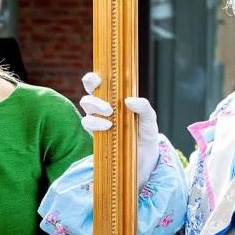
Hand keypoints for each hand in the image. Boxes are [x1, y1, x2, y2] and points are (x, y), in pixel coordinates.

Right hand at [78, 73, 159, 189]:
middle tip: (109, 107)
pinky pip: (87, 123)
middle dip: (94, 96)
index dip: (93, 78)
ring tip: (110, 119)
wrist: (144, 156)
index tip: (98, 79)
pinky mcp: (94, 132)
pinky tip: (108, 127)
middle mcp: (102, 106)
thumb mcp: (149, 118)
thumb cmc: (145, 132)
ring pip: (86, 106)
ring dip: (96, 109)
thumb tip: (129, 100)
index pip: (98, 83)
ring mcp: (97, 119)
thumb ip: (144, 107)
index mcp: (114, 97)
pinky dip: (95, 123)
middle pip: (88, 93)